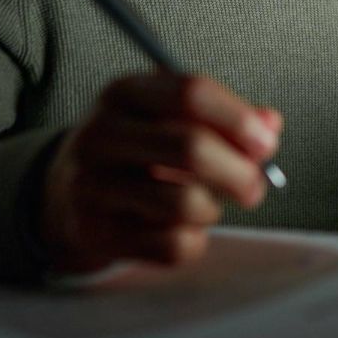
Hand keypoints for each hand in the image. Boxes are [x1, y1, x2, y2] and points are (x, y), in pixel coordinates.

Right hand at [37, 72, 281, 274]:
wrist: (67, 196)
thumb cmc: (136, 150)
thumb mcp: (170, 117)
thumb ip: (225, 116)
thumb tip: (270, 125)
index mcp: (125, 92)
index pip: (192, 93)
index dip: (238, 120)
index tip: (266, 143)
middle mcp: (101, 134)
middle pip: (191, 148)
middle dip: (239, 172)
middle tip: (255, 187)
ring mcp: (92, 186)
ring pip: (185, 203)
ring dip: (213, 209)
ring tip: (208, 205)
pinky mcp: (95, 233)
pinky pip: (171, 246)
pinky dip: (192, 241)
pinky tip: (181, 229)